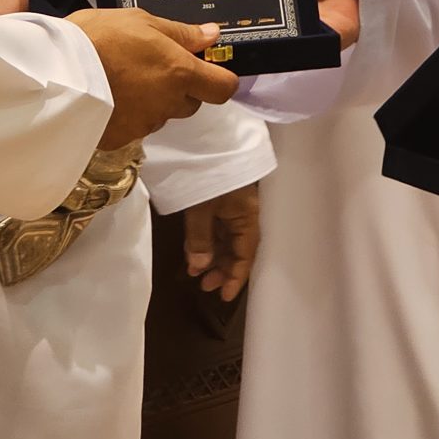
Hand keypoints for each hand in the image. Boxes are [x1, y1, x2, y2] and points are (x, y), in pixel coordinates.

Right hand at [68, 8, 238, 150]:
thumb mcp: (141, 20)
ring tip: (121, 78)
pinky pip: (134, 127)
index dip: (220, 78)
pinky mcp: (120, 139)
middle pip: (190, 102)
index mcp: (179, 73)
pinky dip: (127, 114)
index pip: (223, 88)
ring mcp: (144, 125)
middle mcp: (168, 104)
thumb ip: (181, 33)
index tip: (205, 67)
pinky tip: (107, 95)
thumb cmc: (98, 37)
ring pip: (161, 114)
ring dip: (151, 101)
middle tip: (150, 65)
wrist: (54, 71)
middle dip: (179, 88)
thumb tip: (212, 35)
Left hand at [181, 184, 259, 300]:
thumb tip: (199, 267)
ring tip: (195, 273)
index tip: (223, 296)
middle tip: (204, 286)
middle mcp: (242, 213)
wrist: (202, 141)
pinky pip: (215, 228)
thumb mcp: (201, 207)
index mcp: (246, 215)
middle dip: (222, 269)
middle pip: (237, 248)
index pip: (246, 253)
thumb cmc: (206, 174)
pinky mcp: (217, 201)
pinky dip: (205, 243)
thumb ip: (200, 238)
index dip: (236, 276)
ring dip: (212, 257)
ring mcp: (230, 207)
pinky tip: (192, 253)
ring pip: (225, 240)